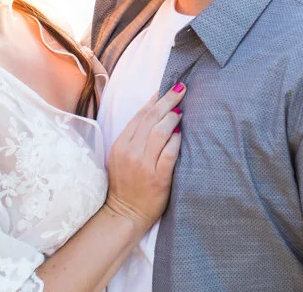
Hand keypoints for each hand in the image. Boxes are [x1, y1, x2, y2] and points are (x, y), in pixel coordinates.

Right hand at [104, 83, 185, 228]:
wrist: (124, 213)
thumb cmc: (126, 184)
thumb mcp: (121, 157)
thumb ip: (134, 137)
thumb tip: (155, 113)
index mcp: (120, 145)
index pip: (140, 116)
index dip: (154, 100)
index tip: (165, 88)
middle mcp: (130, 152)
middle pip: (151, 119)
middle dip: (167, 100)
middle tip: (181, 89)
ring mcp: (144, 165)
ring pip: (160, 132)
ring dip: (173, 118)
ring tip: (181, 111)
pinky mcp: (158, 178)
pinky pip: (169, 153)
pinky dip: (177, 140)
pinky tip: (182, 134)